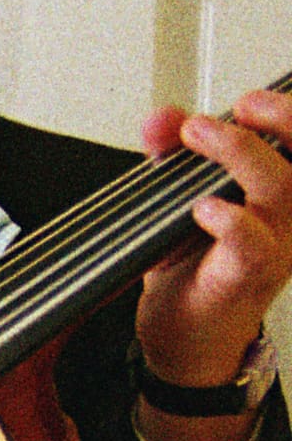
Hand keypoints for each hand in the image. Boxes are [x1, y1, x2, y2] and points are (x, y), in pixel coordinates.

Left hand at [136, 85, 291, 388]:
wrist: (185, 341)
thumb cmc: (193, 271)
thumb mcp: (177, 203)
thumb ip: (171, 157)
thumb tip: (161, 119)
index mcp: (281, 192)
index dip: (287, 112)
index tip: (247, 99)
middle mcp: (287, 216)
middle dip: (282, 117)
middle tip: (240, 106)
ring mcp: (274, 246)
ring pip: (285, 188)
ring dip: (242, 154)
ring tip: (198, 137)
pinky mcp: (247, 278)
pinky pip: (255, 243)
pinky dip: (232, 220)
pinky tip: (204, 208)